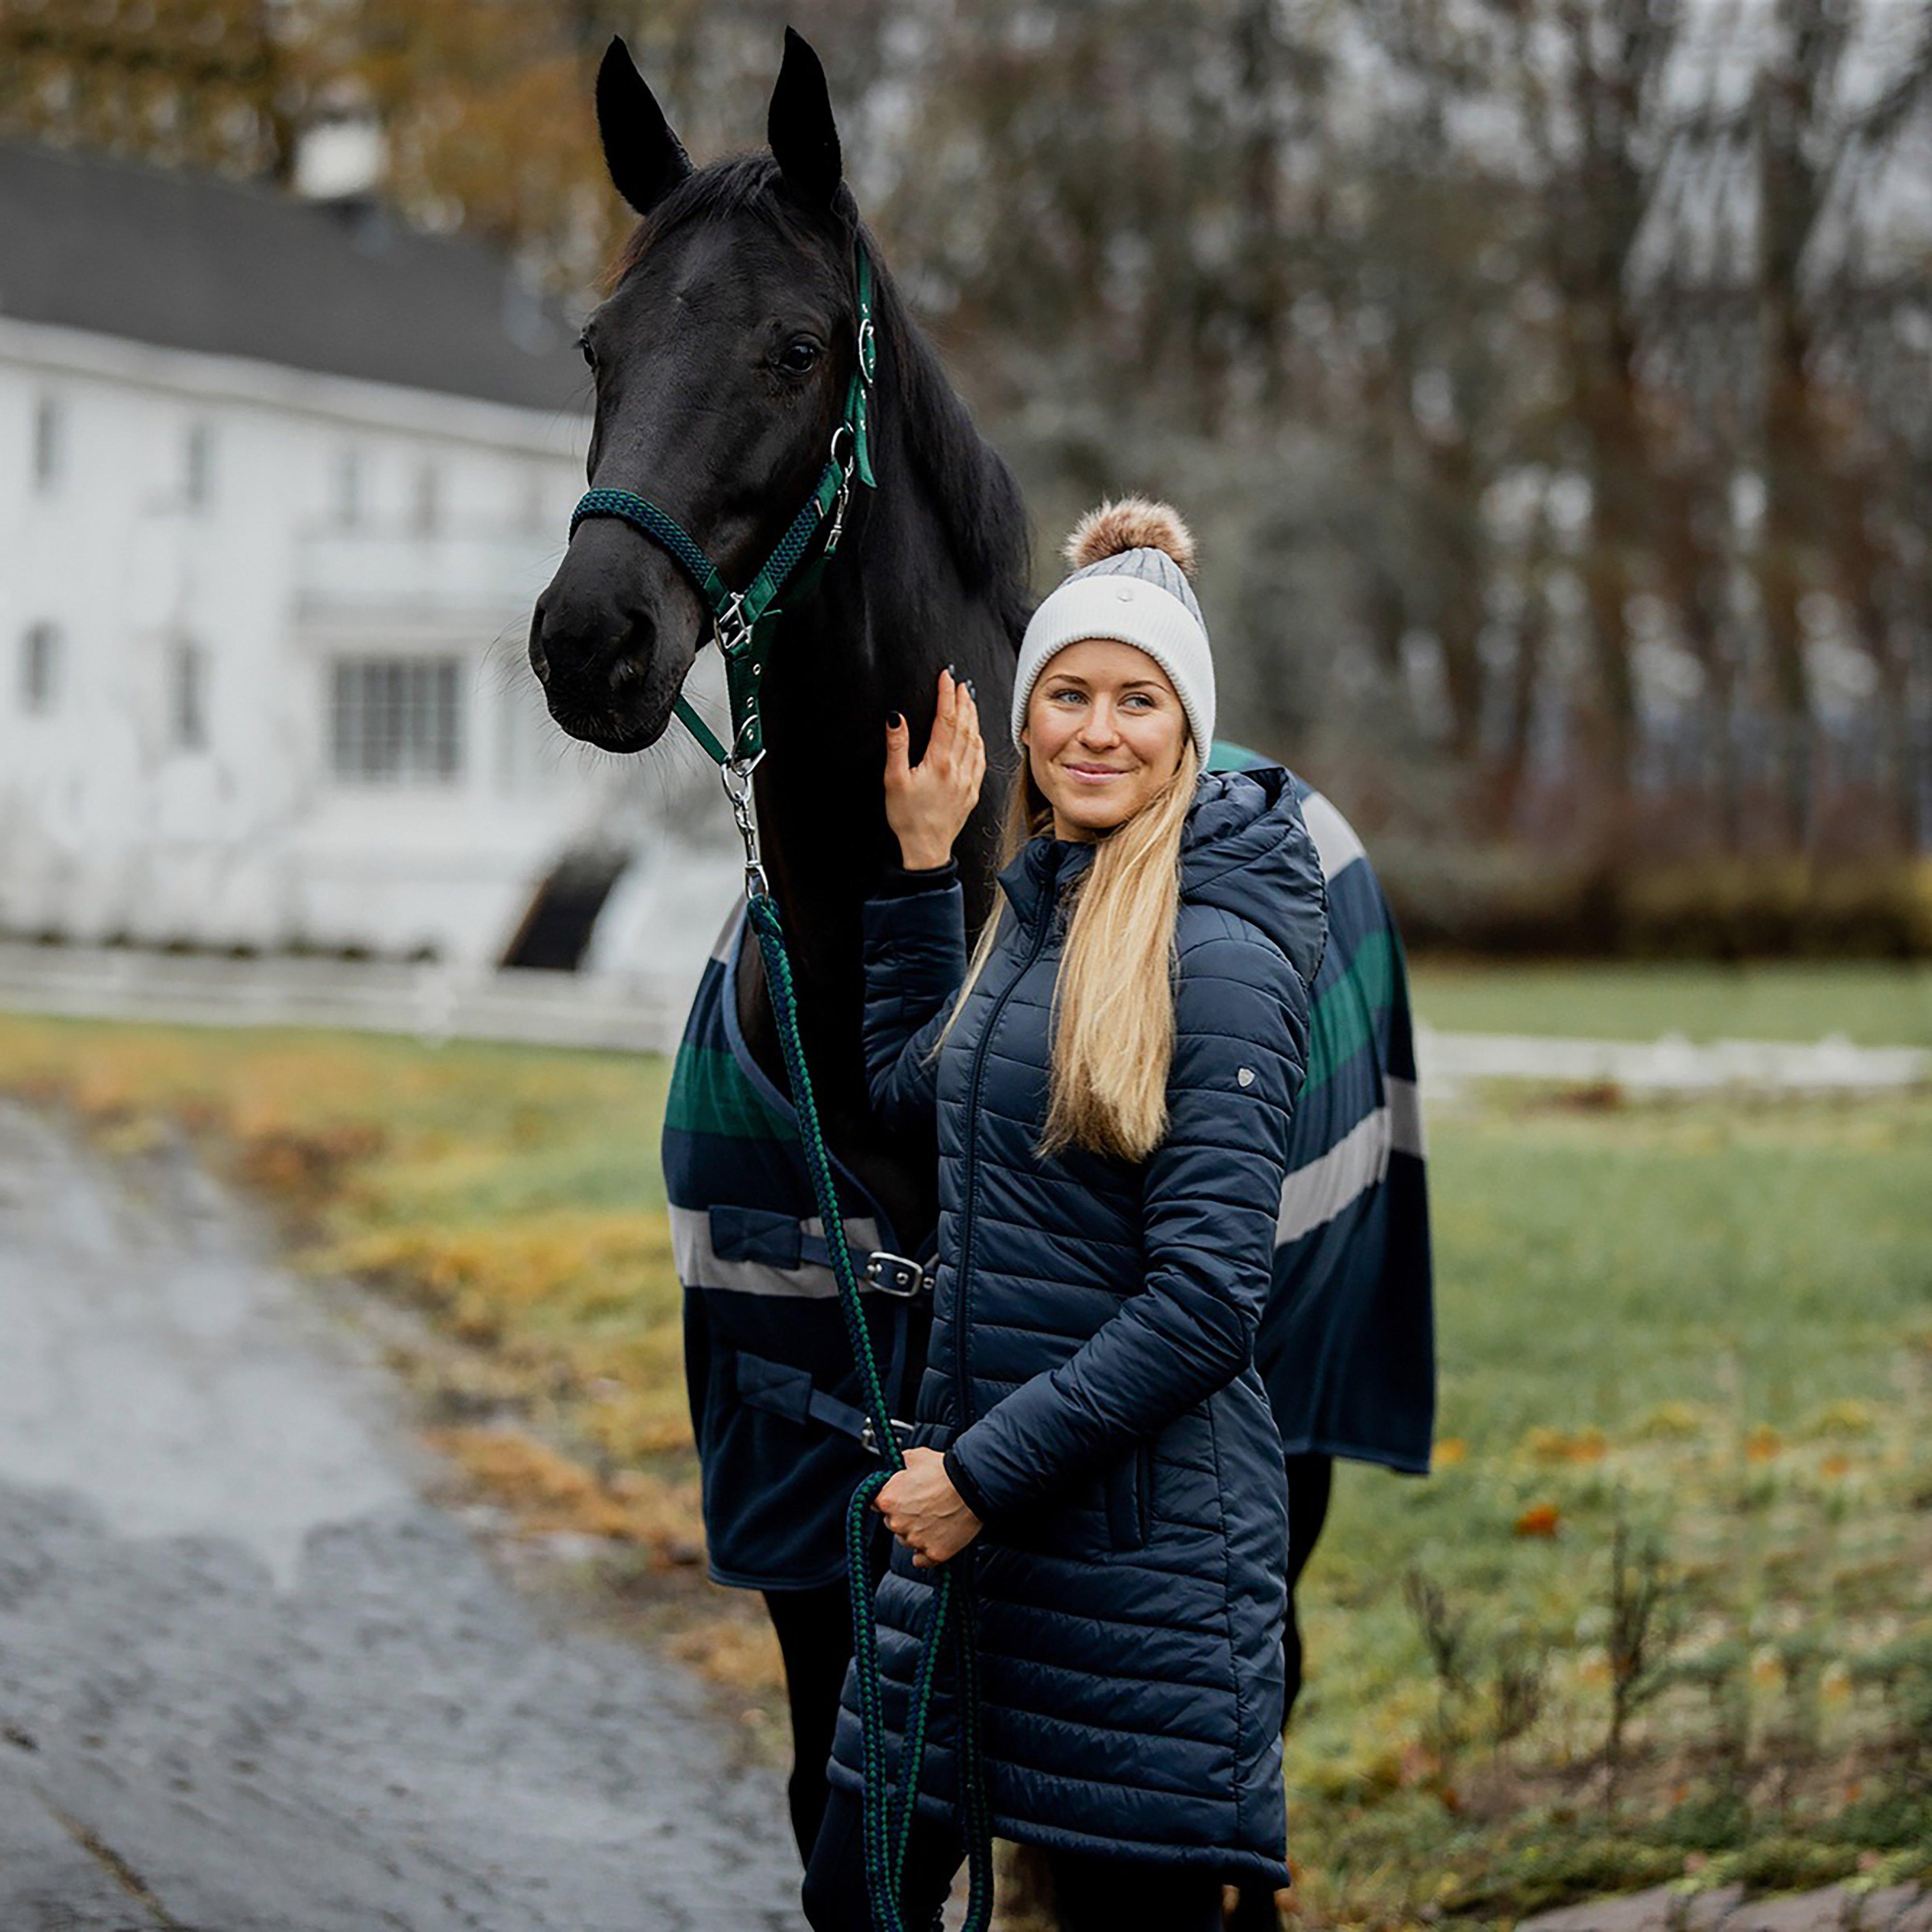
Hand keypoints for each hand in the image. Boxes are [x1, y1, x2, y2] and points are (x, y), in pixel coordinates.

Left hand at [873, 1447, 981, 1567]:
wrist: (973, 1486)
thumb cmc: (945, 1471)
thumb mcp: (916, 1456)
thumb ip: (900, 1464)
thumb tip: (898, 1466)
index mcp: (888, 1499)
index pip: (876, 1503)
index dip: (889, 1498)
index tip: (900, 1495)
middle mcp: (897, 1523)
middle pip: (892, 1523)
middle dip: (903, 1515)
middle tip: (923, 1504)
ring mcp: (915, 1541)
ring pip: (907, 1540)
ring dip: (916, 1532)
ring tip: (935, 1518)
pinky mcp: (933, 1553)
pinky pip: (921, 1560)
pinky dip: (925, 1552)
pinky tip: (934, 1539)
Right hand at [884, 667, 984, 871]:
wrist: (926, 848)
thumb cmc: (908, 818)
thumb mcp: (893, 780)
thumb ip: (897, 746)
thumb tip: (896, 718)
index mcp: (939, 762)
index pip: (945, 719)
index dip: (946, 695)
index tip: (946, 678)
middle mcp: (957, 768)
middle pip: (964, 725)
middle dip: (963, 701)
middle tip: (960, 684)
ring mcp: (967, 780)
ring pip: (974, 740)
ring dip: (972, 717)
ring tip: (969, 701)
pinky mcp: (971, 791)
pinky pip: (979, 759)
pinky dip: (978, 741)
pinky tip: (976, 735)